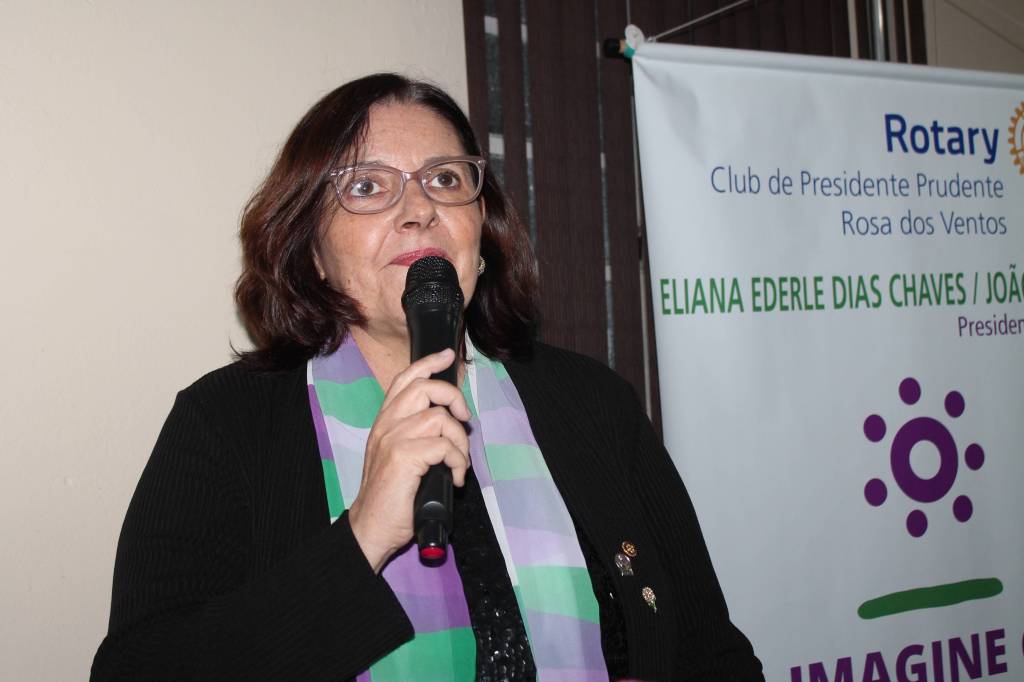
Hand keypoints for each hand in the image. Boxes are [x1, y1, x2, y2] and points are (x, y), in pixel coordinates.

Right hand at [347, 348, 470, 572]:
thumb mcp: (397, 456)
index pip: (405, 380)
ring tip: (458, 463)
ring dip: (460, 442)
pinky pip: (444, 446)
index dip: (428, 363)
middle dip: (454, 398)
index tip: (447, 356)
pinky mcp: (403, 457)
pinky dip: (458, 461)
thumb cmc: (390, 496)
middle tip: (464, 419)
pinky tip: (454, 478)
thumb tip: (448, 420)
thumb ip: (414, 434)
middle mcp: (386, 425)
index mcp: (384, 422)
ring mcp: (393, 439)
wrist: (371, 527)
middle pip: (425, 388)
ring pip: (440, 418)